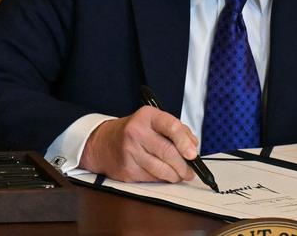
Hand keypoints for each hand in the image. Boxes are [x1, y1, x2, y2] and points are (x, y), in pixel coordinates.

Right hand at [78, 106, 198, 182]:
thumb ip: (176, 130)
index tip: (193, 154)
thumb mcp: (154, 121)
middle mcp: (137, 132)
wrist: (103, 142)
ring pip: (161, 169)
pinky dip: (162, 178)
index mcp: (147, 116)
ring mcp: (130, 152)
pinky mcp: (127, 169)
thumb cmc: (134, 130)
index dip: (184, 141)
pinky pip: (151, 178)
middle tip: (190, 171)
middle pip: (167, 152)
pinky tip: (164, 175)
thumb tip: (193, 145)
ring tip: (180, 174)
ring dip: (175, 175)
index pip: (171, 126)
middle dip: (183, 165)